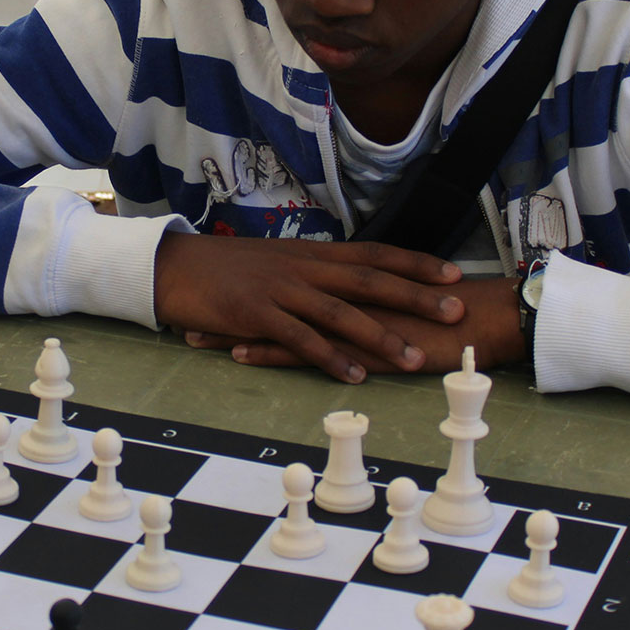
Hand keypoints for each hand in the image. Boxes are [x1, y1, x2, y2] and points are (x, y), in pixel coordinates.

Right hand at [153, 232, 465, 384]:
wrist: (174, 267)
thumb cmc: (226, 269)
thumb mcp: (277, 262)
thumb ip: (314, 274)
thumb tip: (350, 288)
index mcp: (311, 254)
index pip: (375, 253)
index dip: (415, 264)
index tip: (453, 275)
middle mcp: (302, 268)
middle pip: (369, 279)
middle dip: (416, 296)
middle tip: (455, 311)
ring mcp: (279, 290)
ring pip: (340, 312)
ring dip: (379, 335)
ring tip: (413, 357)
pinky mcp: (255, 314)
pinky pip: (299, 338)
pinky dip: (329, 357)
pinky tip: (353, 375)